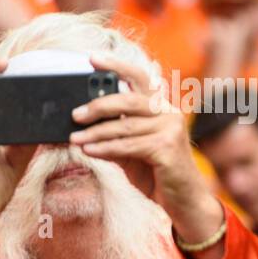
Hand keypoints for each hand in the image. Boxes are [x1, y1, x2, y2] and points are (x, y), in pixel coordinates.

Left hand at [69, 55, 224, 249]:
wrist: (183, 200)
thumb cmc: (157, 173)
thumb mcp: (131, 148)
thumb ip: (114, 132)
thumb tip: (82, 123)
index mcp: (162, 108)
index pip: (141, 77)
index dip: (116, 65)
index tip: (91, 58)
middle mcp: (170, 114)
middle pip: (128, 98)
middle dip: (97, 105)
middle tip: (75, 115)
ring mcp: (171, 130)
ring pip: (124, 126)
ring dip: (95, 134)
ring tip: (74, 139)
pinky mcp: (168, 148)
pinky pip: (128, 145)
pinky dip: (105, 149)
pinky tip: (89, 151)